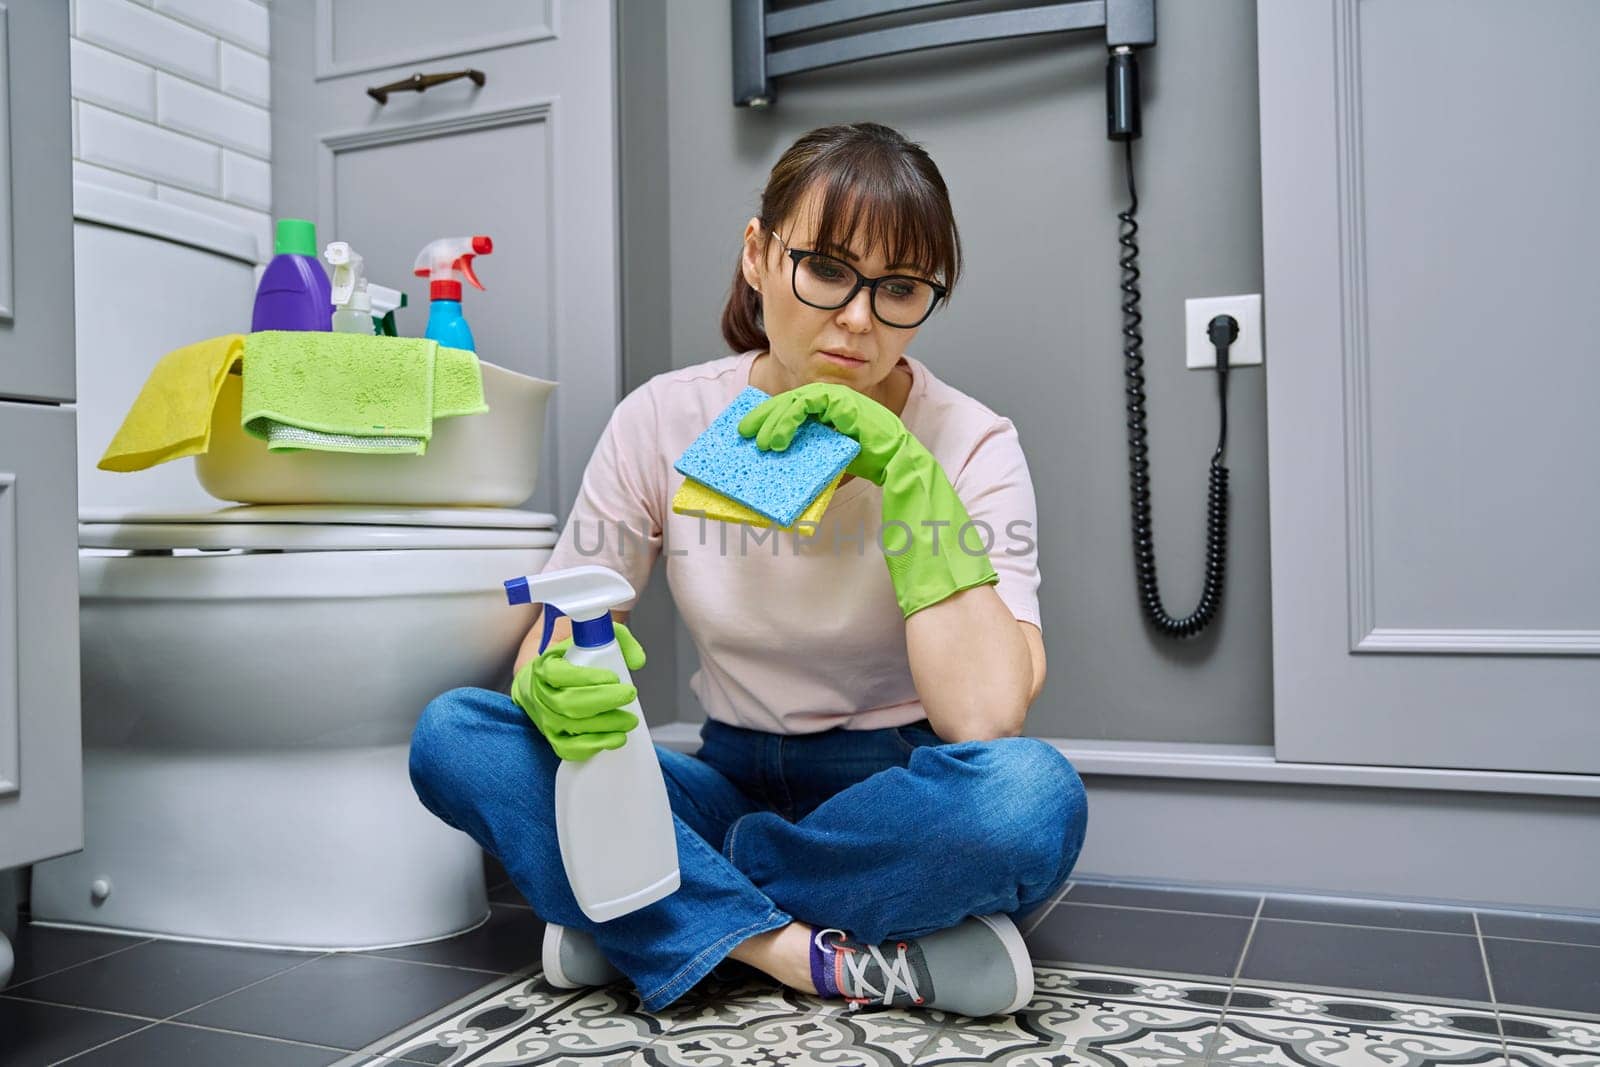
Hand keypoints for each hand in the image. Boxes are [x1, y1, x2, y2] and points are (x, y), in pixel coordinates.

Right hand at [511, 621, 647, 761]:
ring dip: (606, 725)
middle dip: (604, 701)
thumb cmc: (570, 662)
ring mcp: (546, 720)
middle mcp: (542, 695)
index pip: (560, 674)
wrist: (544, 685)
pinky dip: (594, 746)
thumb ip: (618, 639)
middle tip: (630, 695)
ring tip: (630, 720)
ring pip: (573, 727)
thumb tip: (638, 661)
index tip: (614, 677)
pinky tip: (616, 739)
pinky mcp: (554, 739)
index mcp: (545, 668)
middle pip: (569, 703)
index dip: (587, 678)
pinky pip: (570, 749)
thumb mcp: (590, 639)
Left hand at [737, 382, 907, 485]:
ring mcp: (836, 397)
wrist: (896, 462)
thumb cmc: (867, 461)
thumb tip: (776, 462)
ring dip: (775, 419)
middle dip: (764, 416)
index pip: (791, 408)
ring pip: (794, 399)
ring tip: (764, 443)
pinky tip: (781, 437)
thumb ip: (807, 451)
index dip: (768, 418)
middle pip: (788, 401)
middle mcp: (830, 400)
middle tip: (745, 433)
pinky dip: (790, 418)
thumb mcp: (828, 455)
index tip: (748, 432)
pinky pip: (807, 403)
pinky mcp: (841, 400)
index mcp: (826, 411)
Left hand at [739, 382, 998, 617]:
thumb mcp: (848, 513)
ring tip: (765, 436)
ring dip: (789, 410)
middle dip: (780, 410)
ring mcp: (889, 435)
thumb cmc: (900, 545)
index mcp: (869, 450)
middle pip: (821, 401)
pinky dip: (809, 413)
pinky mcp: (892, 441)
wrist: (936, 563)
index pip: (822, 417)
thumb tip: (778, 495)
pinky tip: (786, 436)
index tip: (755, 434)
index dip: (786, 418)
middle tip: (749, 431)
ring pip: (827, 398)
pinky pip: (842, 409)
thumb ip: (823, 491)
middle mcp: (880, 435)